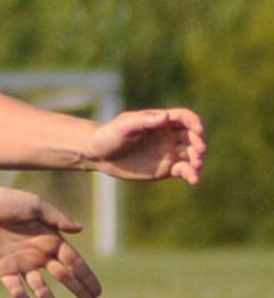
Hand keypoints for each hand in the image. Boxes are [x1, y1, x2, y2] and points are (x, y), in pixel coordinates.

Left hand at [0, 182, 102, 297]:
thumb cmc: (5, 200)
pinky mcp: (1, 269)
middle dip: (79, 292)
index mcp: (50, 238)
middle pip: (63, 277)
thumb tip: (80, 230)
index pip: (74, 262)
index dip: (86, 277)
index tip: (98, 292)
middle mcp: (38, 253)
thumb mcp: (34, 205)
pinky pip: (15, 289)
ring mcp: (20, 263)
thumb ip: (56, 218)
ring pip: (41, 288)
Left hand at [89, 108, 204, 184]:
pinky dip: (191, 174)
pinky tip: (194, 180)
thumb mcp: (125, 126)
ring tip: (196, 165)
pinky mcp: (166, 169)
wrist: (99, 155)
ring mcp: (169, 152)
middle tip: (199, 151)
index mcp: (161, 121)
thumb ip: (145, 121)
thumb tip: (166, 117)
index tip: (198, 131)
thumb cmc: (110, 135)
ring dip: (198, 159)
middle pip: (192, 136)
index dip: (195, 123)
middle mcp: (169, 135)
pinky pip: (184, 170)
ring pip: (191, 154)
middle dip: (199, 143)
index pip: (185, 118)